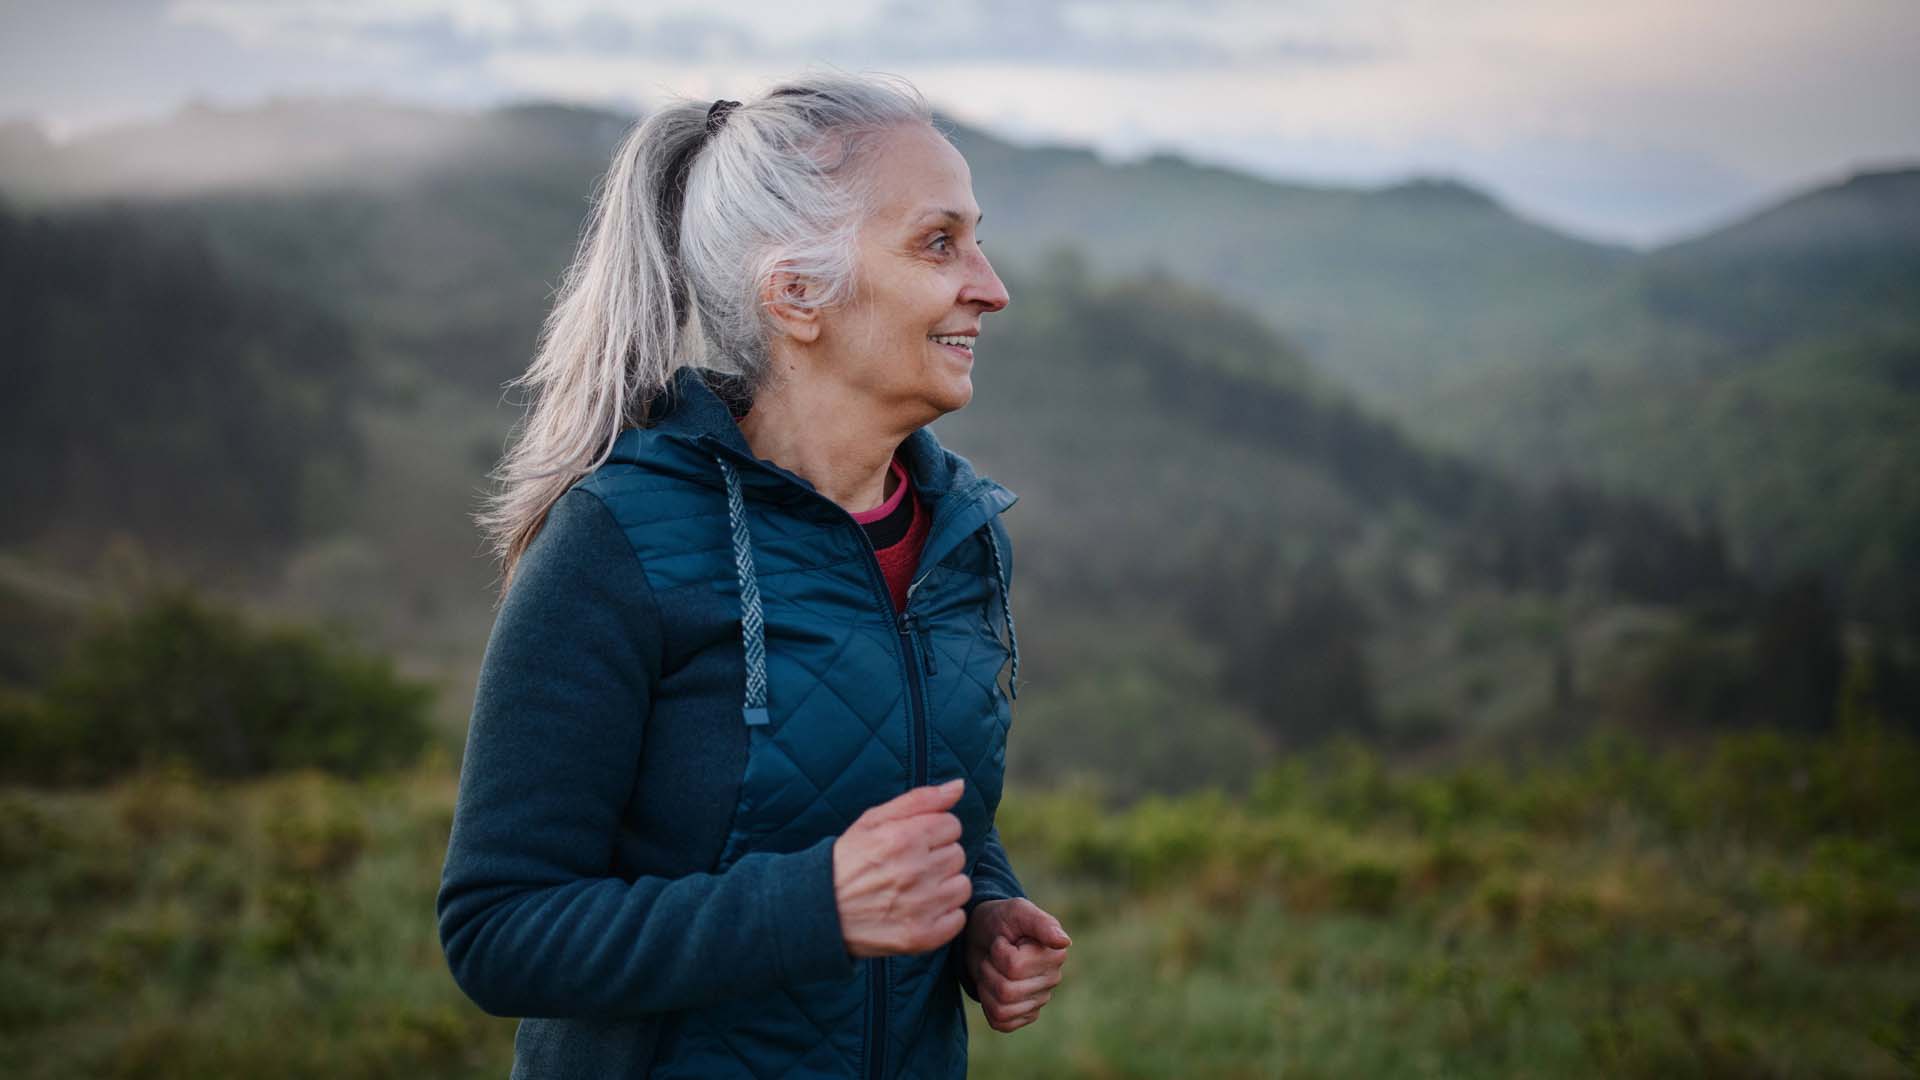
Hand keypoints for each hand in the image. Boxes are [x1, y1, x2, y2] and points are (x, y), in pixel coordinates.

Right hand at [833, 779, 971, 957]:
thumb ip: (920, 800)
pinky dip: (943, 916)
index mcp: (904, 838)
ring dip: (944, 886)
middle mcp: (915, 871)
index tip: (914, 843)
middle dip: (937, 858)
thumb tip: (959, 785)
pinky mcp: (922, 935)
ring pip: (962, 886)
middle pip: (957, 854)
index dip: (934, 832)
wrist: (819, 910)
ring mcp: (920, 906)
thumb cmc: (848, 860)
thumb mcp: (873, 820)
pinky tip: (920, 911)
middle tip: (910, 867)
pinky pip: (958, 919)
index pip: (952, 825)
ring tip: (916, 889)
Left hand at [962, 897, 1069, 1031]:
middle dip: (989, 969)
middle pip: (1006, 990)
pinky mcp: (1024, 1015)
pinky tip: (992, 987)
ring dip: (987, 986)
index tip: (1003, 940)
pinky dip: (988, 1005)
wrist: (983, 934)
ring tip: (992, 969)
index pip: (1014, 967)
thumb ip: (1041, 924)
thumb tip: (1064, 941)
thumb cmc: (1002, 919)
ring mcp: (1039, 1000)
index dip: (998, 952)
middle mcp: (1052, 979)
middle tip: (993, 955)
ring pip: (1002, 1008)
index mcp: (1055, 954)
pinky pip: (1001, 1022)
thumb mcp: (1018, 912)